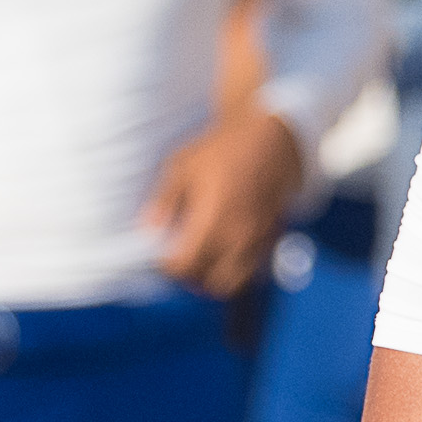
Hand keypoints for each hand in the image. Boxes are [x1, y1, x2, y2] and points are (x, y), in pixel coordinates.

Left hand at [146, 106, 305, 298]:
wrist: (270, 137)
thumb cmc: (223, 149)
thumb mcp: (183, 166)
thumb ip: (164, 201)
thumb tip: (149, 230)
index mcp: (213, 220)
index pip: (184, 265)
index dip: (167, 267)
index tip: (161, 256)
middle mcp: (238, 236)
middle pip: (208, 282)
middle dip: (190, 277)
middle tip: (180, 261)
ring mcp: (258, 239)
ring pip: (234, 283)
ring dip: (215, 279)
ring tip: (203, 262)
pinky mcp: (272, 237)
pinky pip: (254, 271)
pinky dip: (237, 271)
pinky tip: (225, 253)